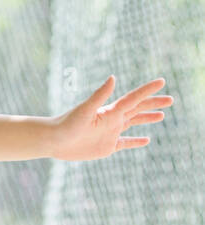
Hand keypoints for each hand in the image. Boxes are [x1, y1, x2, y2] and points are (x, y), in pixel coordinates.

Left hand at [50, 75, 172, 160]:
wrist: (54, 140)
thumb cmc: (67, 123)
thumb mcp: (85, 109)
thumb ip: (99, 95)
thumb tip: (112, 78)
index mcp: (110, 110)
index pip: (134, 99)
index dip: (148, 90)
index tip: (162, 81)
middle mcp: (112, 119)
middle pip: (138, 109)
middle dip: (154, 104)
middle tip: (171, 99)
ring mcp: (110, 132)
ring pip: (134, 123)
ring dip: (147, 119)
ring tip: (162, 115)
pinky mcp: (107, 146)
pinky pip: (125, 143)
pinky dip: (136, 142)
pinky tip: (146, 140)